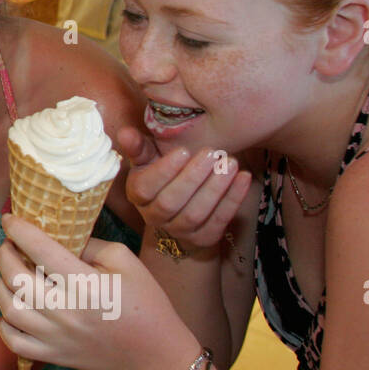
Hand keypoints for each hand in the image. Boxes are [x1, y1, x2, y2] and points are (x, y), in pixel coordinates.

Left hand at [0, 213, 193, 369]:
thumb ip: (88, 244)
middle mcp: (65, 310)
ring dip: (1, 285)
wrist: (154, 352)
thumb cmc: (144, 301)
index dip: (18, 229)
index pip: (39, 249)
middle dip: (5, 254)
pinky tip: (15, 308)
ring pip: (8, 308)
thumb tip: (55, 236)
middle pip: (15, 277)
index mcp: (84, 283)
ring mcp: (55, 336)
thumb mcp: (124, 260)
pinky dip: (5, 323)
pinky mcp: (52, 355)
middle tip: (9, 244)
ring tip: (10, 274)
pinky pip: (13, 340)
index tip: (9, 219)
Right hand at [116, 127, 251, 253]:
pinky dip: (233, 199)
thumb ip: (138, 147)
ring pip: (196, 213)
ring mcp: (179, 231)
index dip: (164, 171)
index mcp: (138, 196)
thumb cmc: (164, 177)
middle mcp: (154, 217)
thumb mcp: (149, 160)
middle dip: (193, 177)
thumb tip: (124, 132)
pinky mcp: (203, 238)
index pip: (146, 187)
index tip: (183, 150)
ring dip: (215, 188)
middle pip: (171, 201)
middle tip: (212, 153)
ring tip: (230, 163)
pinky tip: (243, 177)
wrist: (181, 212)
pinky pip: (219, 221)